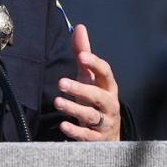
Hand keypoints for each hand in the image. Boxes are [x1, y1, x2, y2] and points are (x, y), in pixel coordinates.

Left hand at [54, 24, 120, 140]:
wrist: (108, 135)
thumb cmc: (95, 99)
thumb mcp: (89, 77)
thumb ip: (84, 54)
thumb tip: (79, 27)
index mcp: (108, 87)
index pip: (106, 73)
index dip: (95, 64)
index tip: (82, 56)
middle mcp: (109, 104)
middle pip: (98, 96)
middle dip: (81, 89)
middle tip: (61, 82)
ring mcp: (104, 122)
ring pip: (91, 116)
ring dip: (74, 108)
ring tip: (57, 101)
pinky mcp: (97, 139)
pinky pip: (87, 135)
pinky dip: (75, 131)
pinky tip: (63, 125)